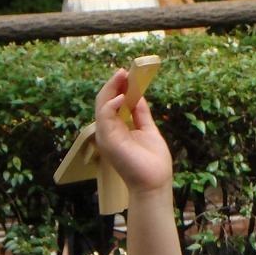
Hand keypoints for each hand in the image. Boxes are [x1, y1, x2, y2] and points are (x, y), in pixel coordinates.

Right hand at [95, 70, 172, 194]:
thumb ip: (141, 113)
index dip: (119, 87)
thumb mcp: (148, 130)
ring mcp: (106, 135)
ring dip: (111, 88)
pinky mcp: (108, 140)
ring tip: (122, 76)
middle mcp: (109, 131)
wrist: (154, 183)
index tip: (128, 74)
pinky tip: (122, 98)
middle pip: (105, 101)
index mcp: (117, 129)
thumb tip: (139, 95)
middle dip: (114, 84)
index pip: (112, 103)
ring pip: (101, 105)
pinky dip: (112, 104)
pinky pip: (104, 116)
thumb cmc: (153, 162)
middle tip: (124, 71)